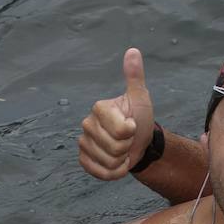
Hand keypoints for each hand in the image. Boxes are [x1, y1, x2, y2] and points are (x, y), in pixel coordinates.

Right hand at [78, 48, 154, 179]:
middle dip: (128, 146)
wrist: (139, 141)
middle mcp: (86, 124)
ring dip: (122, 160)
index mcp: (99, 108)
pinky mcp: (83, 160)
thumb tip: (133, 51)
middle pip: (115, 147)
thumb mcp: (140, 98)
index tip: (132, 125)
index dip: (132, 131)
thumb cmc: (139, 118)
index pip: (122, 130)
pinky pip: (100, 172)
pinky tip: (117, 163)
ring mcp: (83, 143)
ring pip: (108, 161)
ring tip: (123, 150)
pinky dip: (114, 172)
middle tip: (128, 139)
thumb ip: (135, 76)